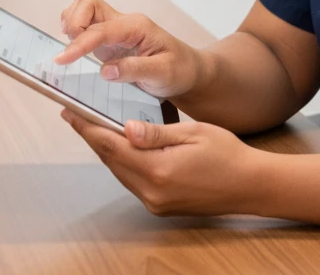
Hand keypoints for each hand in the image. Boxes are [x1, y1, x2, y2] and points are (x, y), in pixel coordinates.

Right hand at [57, 0, 203, 99]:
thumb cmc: (179, 70)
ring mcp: (115, 30)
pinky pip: (86, 25)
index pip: (101, 29)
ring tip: (69, 49)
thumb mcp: (163, 73)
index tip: (62, 60)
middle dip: (73, 21)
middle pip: (88, 3)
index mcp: (136, 27)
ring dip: (71, 23)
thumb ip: (134, 70)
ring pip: (84, 9)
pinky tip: (73, 49)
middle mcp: (123, 23)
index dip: (79, 43)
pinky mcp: (110, 41)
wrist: (188, 71)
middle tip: (69, 51)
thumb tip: (104, 71)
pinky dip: (74, 31)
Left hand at [61, 111, 264, 216]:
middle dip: (92, 137)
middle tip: (75, 115)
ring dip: (107, 150)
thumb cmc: (227, 154)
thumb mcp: (192, 133)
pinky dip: (123, 161)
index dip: (88, 128)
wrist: (250, 185)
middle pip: (112, 161)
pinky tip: (122, 146)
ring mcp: (155, 202)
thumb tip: (125, 128)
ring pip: (120, 172)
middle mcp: (152, 192)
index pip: (112, 147)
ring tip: (93, 127)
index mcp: (158, 170)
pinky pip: (133, 181)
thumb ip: (156, 133)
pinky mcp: (161, 206)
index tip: (69, 112)